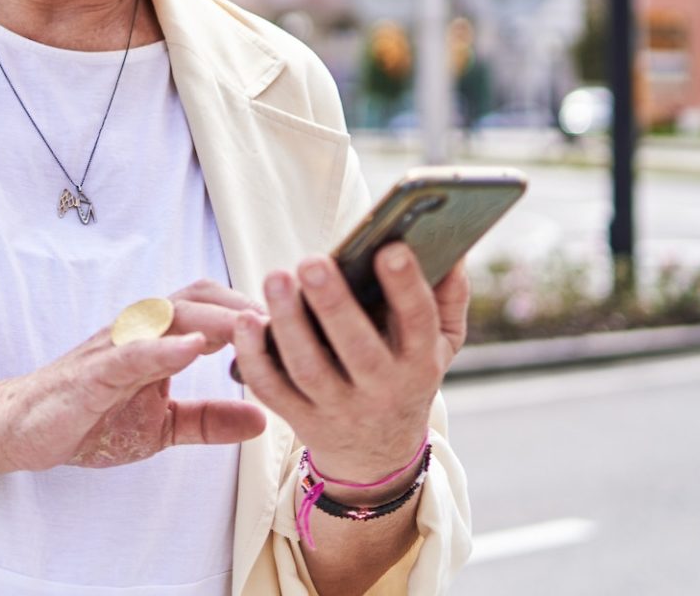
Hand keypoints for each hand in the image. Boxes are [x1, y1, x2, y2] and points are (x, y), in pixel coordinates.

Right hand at [0, 279, 268, 473]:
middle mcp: (140, 329)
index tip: (302, 324)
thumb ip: (209, 419)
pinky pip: (131, 351)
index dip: (257, 309)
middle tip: (292, 321)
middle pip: (201, 296)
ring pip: (170, 315)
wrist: (23, 429)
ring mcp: (115, 345)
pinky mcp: (92, 371)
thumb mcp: (162, 426)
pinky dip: (164, 347)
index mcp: (159, 338)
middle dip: (248, 304)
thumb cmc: (89, 418)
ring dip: (217, 319)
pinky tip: (195, 349)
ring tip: (259, 328)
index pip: (215, 306)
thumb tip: (263, 420)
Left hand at [233, 244, 466, 495]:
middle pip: (357, 349)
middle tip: (312, 261)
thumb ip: (448, 295)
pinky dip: (255, 357)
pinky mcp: (301, 419)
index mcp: (420, 363)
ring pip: (309, 369)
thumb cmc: (408, 375)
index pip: (419, 323)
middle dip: (334, 304)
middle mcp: (381, 389)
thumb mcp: (442, 344)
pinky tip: (246, 320)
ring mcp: (338, 408)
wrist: (377, 453)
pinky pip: (273, 389)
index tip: (389, 248)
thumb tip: (453, 247)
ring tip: (277, 278)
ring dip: (288, 323)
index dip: (406, 287)